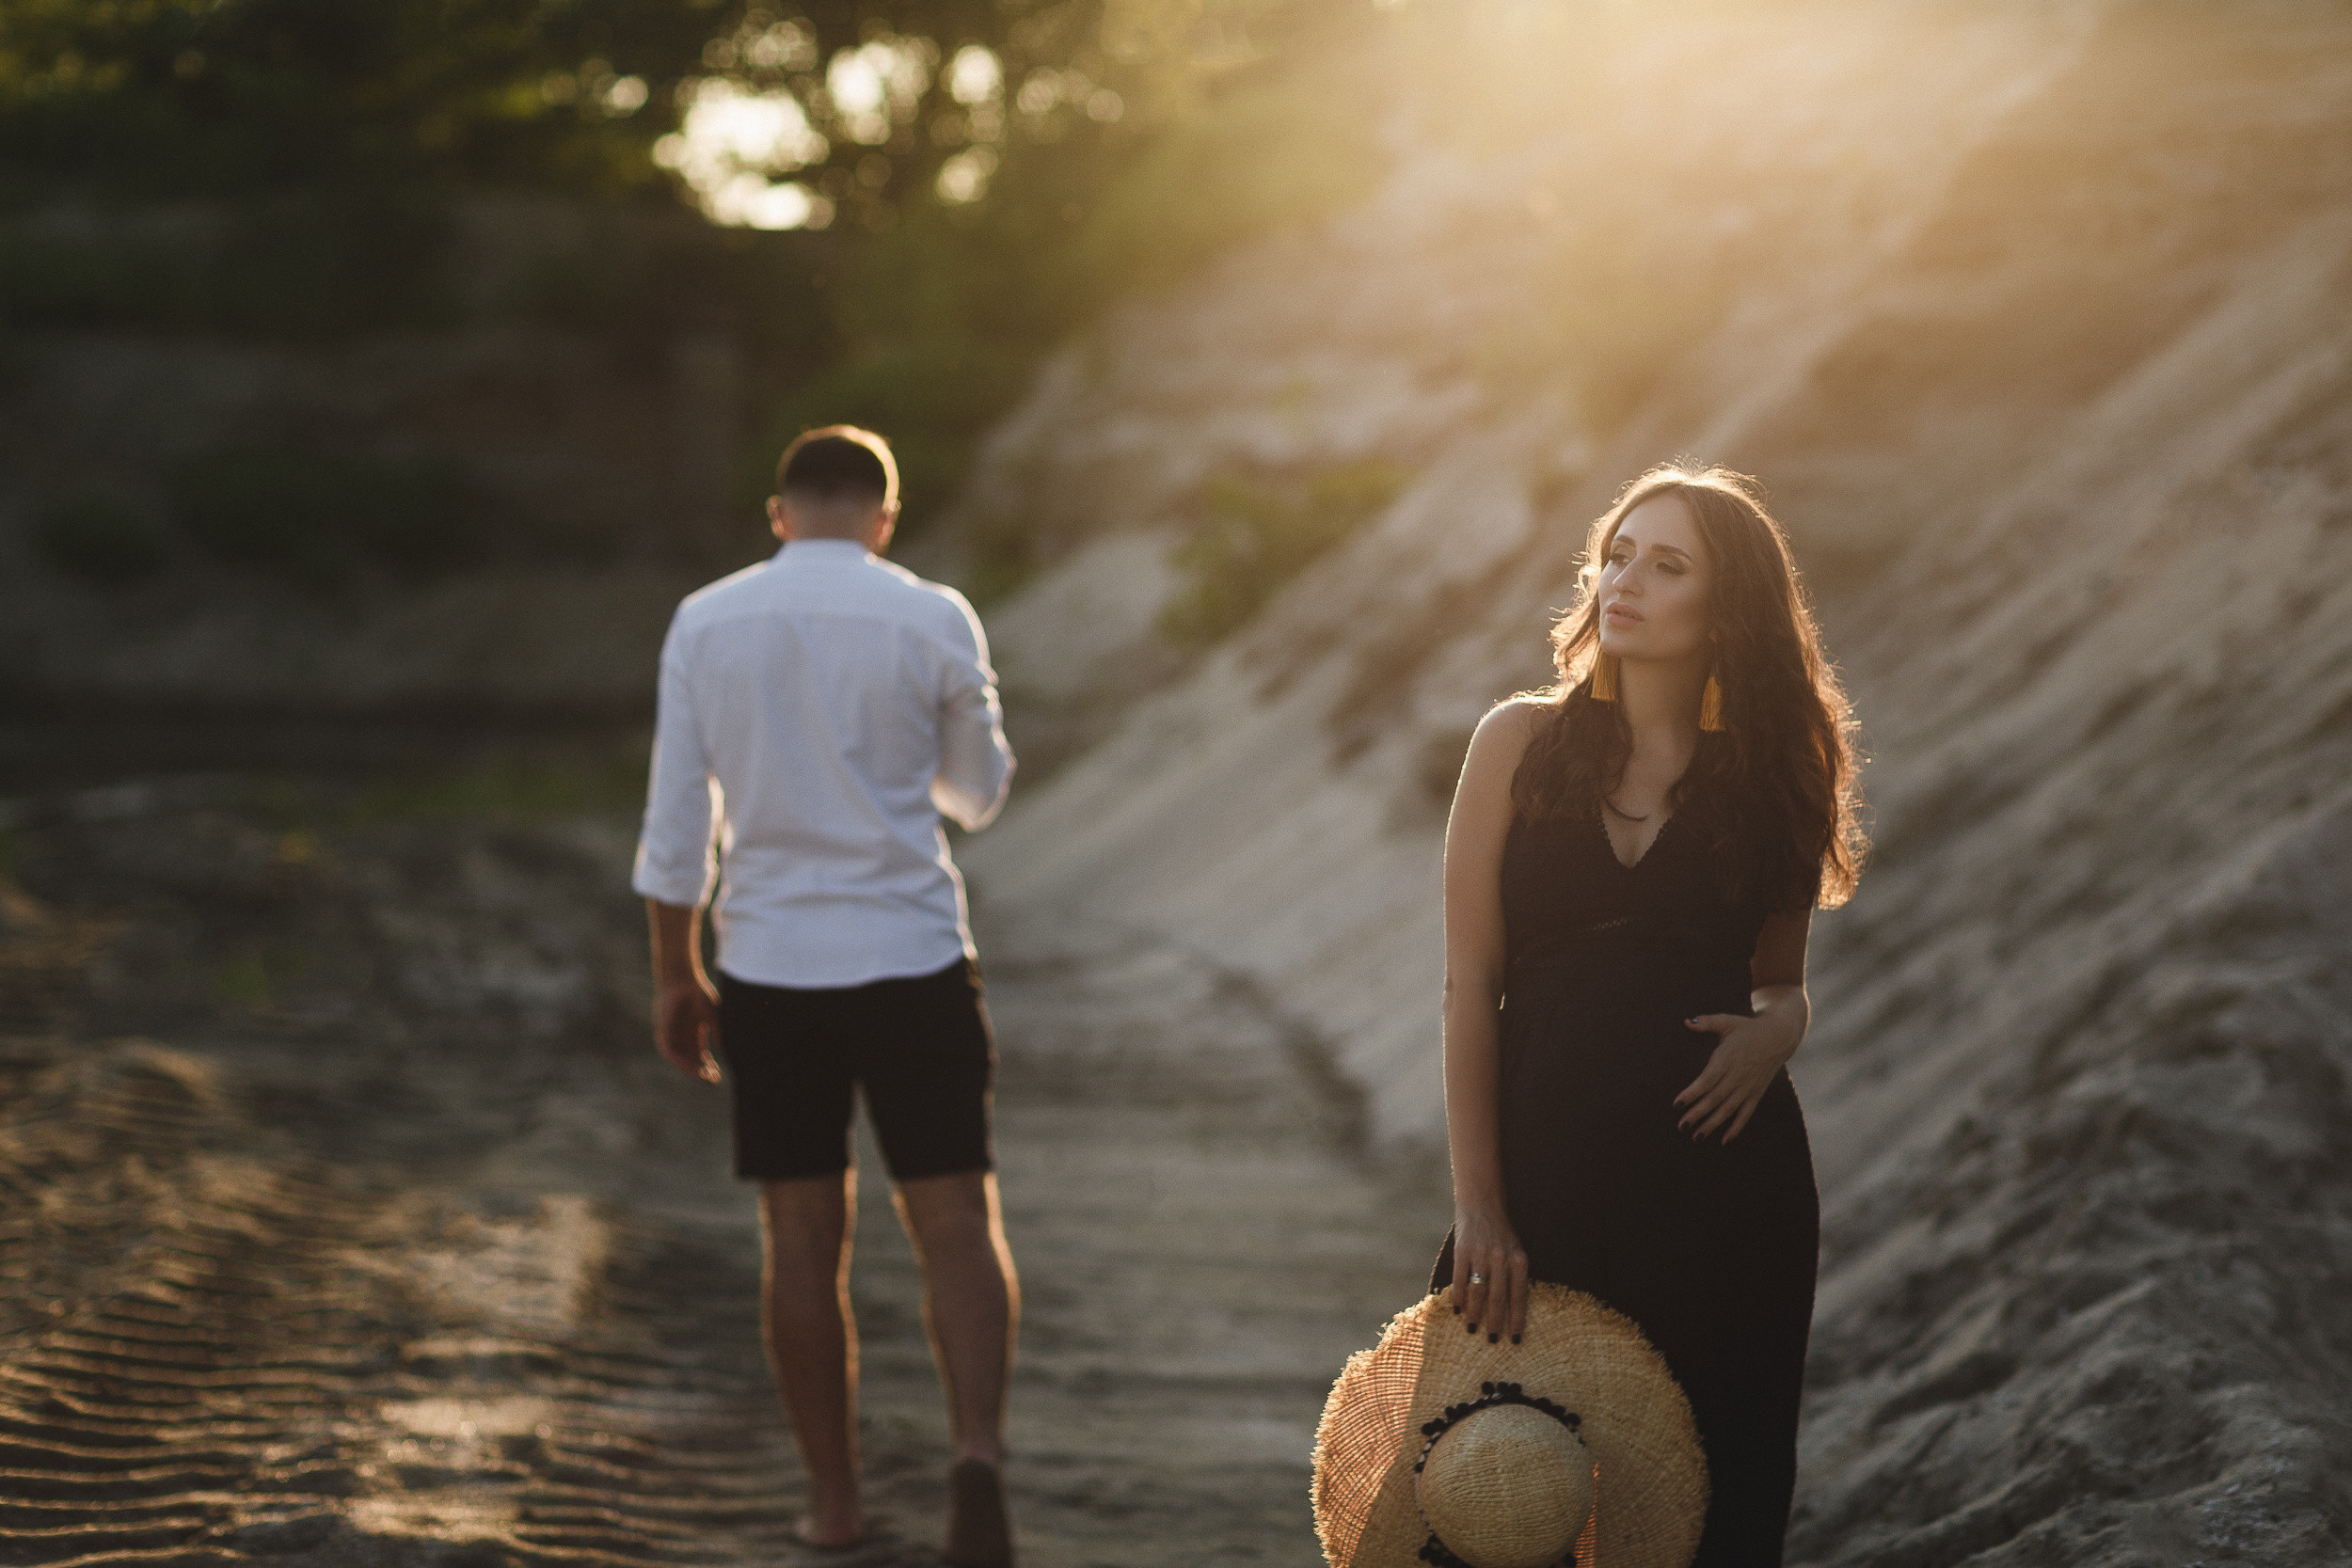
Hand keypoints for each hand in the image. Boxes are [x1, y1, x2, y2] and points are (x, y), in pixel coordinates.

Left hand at [655, 978, 721, 1083]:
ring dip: (692, 1071)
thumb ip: (718, 1032)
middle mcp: (683, 1040)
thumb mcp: (713, 1016)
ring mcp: (673, 1038)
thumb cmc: (699, 994)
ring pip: (681, 1061)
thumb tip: (725, 1050)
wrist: (682, 981)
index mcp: (695, 1036)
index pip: (701, 1059)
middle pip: (692, 1063)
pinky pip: (670, 1053)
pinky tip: (693, 1066)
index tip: (719, 1078)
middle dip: (702, 1074)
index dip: (710, 1069)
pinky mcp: (663, 1034)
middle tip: (713, 1082)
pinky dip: (681, 1061)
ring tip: (704, 1078)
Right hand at [1450, 1206, 1529, 1343]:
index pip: (1519, 1296)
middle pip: (1498, 1298)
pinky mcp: (1462, 1250)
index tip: (1516, 1339)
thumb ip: (1515, 1274)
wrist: (1481, 1203)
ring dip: (1474, 1313)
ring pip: (1478, 1292)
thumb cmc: (1501, 1232)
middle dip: (1495, 1322)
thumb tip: (1514, 1308)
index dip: (1517, 1319)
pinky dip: (1458, 1296)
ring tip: (1472, 1329)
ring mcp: (1480, 1254)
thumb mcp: (1515, 1250)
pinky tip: (1457, 1309)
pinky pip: (1460, 1279)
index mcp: (1519, 1259)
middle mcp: (1501, 1258)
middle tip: (1492, 1340)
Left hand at [1676, 1008, 1801, 1142]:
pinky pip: (1746, 1113)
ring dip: (1712, 1124)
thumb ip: (1707, 1022)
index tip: (1677, 1104)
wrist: (1779, 1036)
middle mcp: (1738, 1075)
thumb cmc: (1747, 1028)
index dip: (1692, 1093)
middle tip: (1681, 1126)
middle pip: (1715, 1098)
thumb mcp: (1727, 1022)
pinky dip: (1736, 1127)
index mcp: (1728, 1058)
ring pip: (1728, 1109)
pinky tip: (1724, 1141)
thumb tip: (1686, 1021)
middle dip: (1697, 1114)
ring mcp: (1748, 1086)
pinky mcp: (1757, 1093)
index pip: (1707, 1080)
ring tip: (1696, 1137)